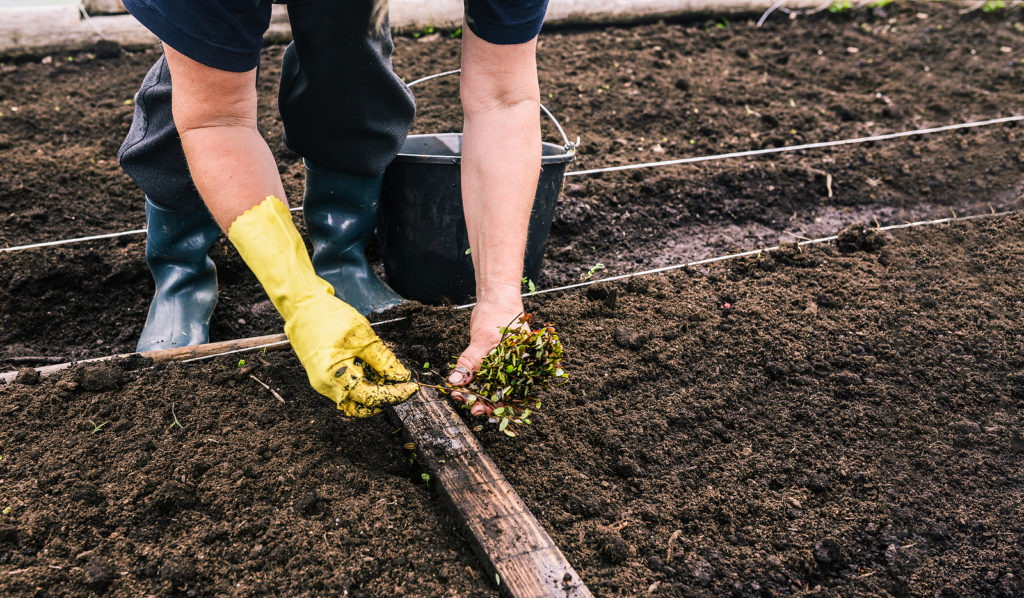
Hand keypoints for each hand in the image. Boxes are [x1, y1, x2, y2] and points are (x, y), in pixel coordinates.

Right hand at [226, 196, 415, 416]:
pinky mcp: (323, 375)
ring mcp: (322, 382)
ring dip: (373, 392)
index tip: (411, 387)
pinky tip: (374, 370)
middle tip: (401, 385)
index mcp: (334, 378)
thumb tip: (401, 377)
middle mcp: (325, 386)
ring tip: (388, 376)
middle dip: (384, 398)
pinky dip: (363, 384)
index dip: (395, 394)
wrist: (302, 304)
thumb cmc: (329, 317)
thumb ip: (384, 360)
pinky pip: (346, 388)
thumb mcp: (364, 337)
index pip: (372, 398)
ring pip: (353, 399)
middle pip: (361, 406)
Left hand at [448, 293, 526, 414]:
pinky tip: (460, 385)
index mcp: (524, 367)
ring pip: (490, 386)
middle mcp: (517, 369)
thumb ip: (470, 362)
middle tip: (462, 402)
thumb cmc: (499, 313)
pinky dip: (472, 381)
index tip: (476, 409)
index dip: (494, 406)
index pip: (511, 396)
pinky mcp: (494, 361)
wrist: (496, 297)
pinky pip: (483, 376)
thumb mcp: (484, 339)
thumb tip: (456, 381)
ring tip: (458, 395)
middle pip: (500, 394)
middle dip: (481, 400)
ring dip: (474, 392)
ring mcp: (505, 366)